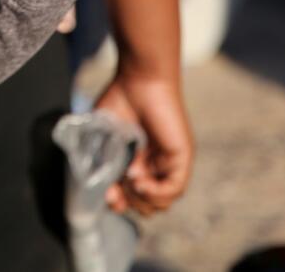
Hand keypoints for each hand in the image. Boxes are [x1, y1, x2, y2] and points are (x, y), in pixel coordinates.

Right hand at [95, 69, 193, 215]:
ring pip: (162, 201)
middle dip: (129, 203)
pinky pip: (174, 189)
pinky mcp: (181, 158)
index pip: (133, 195)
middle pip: (148, 203)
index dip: (120, 202)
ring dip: (141, 199)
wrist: (138, 79)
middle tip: (116, 190)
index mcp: (137, 160)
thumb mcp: (104, 135)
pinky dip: (156, 192)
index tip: (107, 197)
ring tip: (129, 182)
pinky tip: (139, 181)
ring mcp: (169, 163)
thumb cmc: (119, 99)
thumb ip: (103, 160)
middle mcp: (155, 165)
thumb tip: (107, 190)